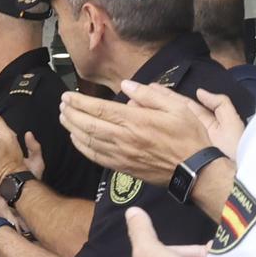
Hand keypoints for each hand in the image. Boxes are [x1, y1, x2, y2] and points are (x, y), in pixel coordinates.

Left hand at [62, 81, 241, 183]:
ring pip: (88, 141)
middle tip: (61, 104)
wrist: (194, 170)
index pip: (99, 109)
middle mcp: (124, 139)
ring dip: (72, 128)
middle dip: (71, 113)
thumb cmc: (188, 136)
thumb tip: (126, 86)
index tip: (67, 96)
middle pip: (88, 125)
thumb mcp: (177, 107)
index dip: (79, 102)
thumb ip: (150, 95)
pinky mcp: (122, 167)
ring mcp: (121, 155)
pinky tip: (76, 138)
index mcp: (136, 121)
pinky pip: (95, 157)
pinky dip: (82, 147)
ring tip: (64, 117)